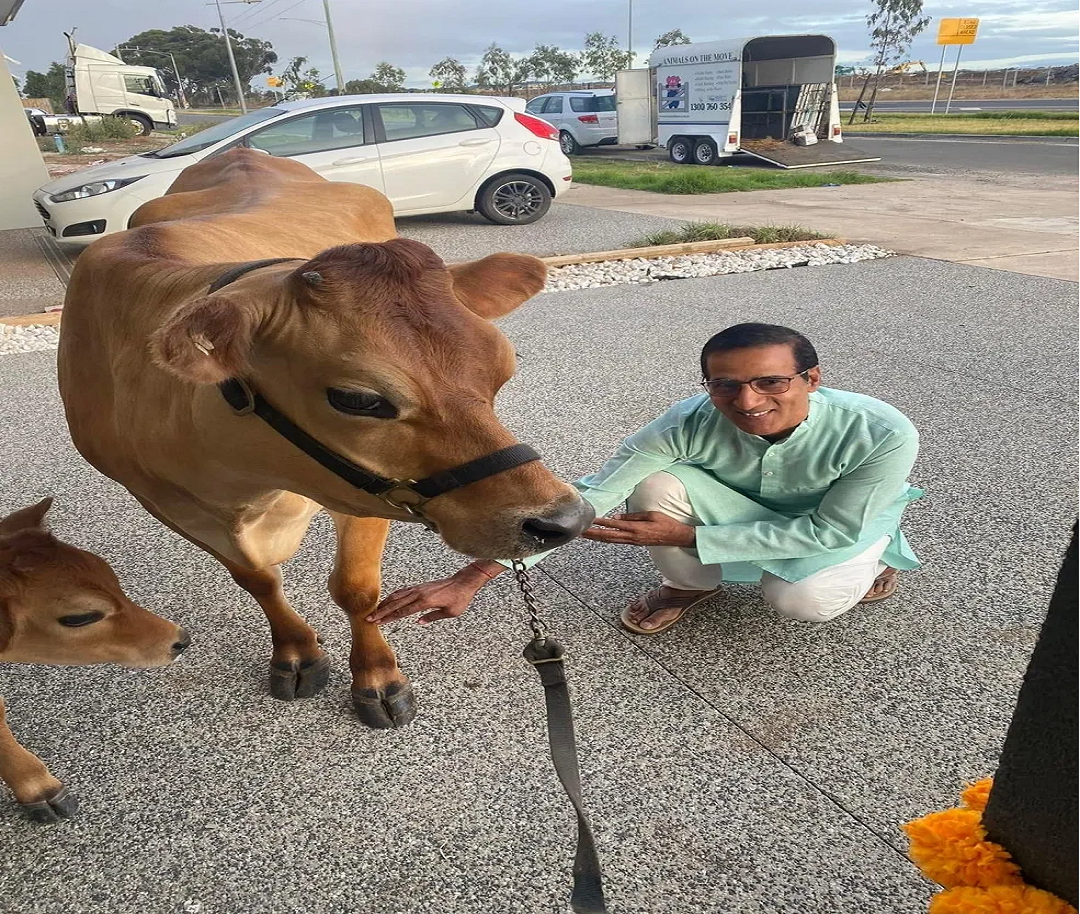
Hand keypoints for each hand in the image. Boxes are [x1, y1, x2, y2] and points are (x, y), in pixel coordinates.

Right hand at [366, 563, 497, 624]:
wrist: (464, 582)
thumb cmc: (459, 598)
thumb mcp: (449, 613)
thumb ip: (432, 617)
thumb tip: (418, 622)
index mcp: (425, 601)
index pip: (403, 611)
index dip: (389, 617)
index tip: (378, 622)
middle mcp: (419, 593)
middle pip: (396, 603)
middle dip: (381, 611)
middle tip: (369, 618)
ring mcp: (419, 588)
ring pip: (397, 596)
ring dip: (385, 603)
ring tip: (374, 611)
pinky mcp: (420, 586)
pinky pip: (403, 591)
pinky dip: (393, 596)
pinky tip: (388, 601)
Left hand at [581, 511, 695, 547]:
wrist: (677, 537)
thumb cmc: (666, 523)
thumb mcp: (651, 515)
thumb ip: (632, 516)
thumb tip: (615, 517)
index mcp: (636, 529)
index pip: (613, 525)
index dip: (600, 523)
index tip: (588, 520)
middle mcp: (632, 537)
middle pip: (607, 536)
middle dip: (592, 534)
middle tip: (579, 531)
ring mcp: (632, 541)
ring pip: (610, 540)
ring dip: (596, 538)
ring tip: (584, 535)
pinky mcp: (634, 543)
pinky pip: (616, 541)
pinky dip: (605, 539)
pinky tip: (599, 537)